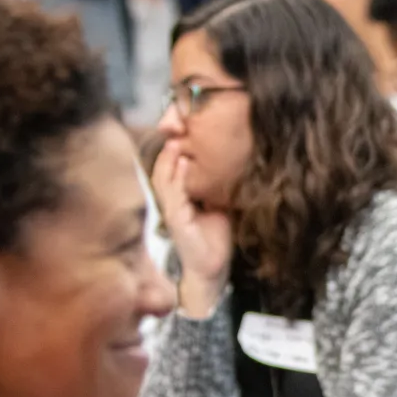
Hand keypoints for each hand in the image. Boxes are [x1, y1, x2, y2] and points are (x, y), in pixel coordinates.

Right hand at [151, 140, 232, 314]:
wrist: (214, 268)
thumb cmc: (217, 237)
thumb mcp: (220, 204)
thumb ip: (220, 185)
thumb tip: (233, 162)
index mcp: (180, 195)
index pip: (173, 165)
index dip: (175, 146)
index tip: (185, 128)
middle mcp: (171, 200)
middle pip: (164, 166)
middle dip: (169, 146)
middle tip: (177, 127)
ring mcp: (171, 209)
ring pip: (163, 177)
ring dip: (169, 158)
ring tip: (176, 141)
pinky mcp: (175, 220)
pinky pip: (172, 194)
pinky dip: (175, 177)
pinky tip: (181, 163)